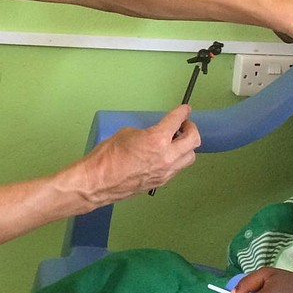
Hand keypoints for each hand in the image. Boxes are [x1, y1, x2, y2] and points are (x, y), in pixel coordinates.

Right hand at [77, 105, 199, 203]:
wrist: (98, 181)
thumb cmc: (107, 157)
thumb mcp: (127, 133)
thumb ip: (146, 133)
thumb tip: (152, 135)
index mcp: (157, 140)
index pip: (177, 121)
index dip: (183, 112)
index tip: (185, 110)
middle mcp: (166, 157)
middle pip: (193, 140)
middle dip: (191, 129)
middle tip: (184, 125)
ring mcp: (165, 172)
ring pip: (189, 157)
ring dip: (186, 147)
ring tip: (177, 141)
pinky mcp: (161, 182)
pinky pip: (177, 169)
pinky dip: (176, 159)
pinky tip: (167, 155)